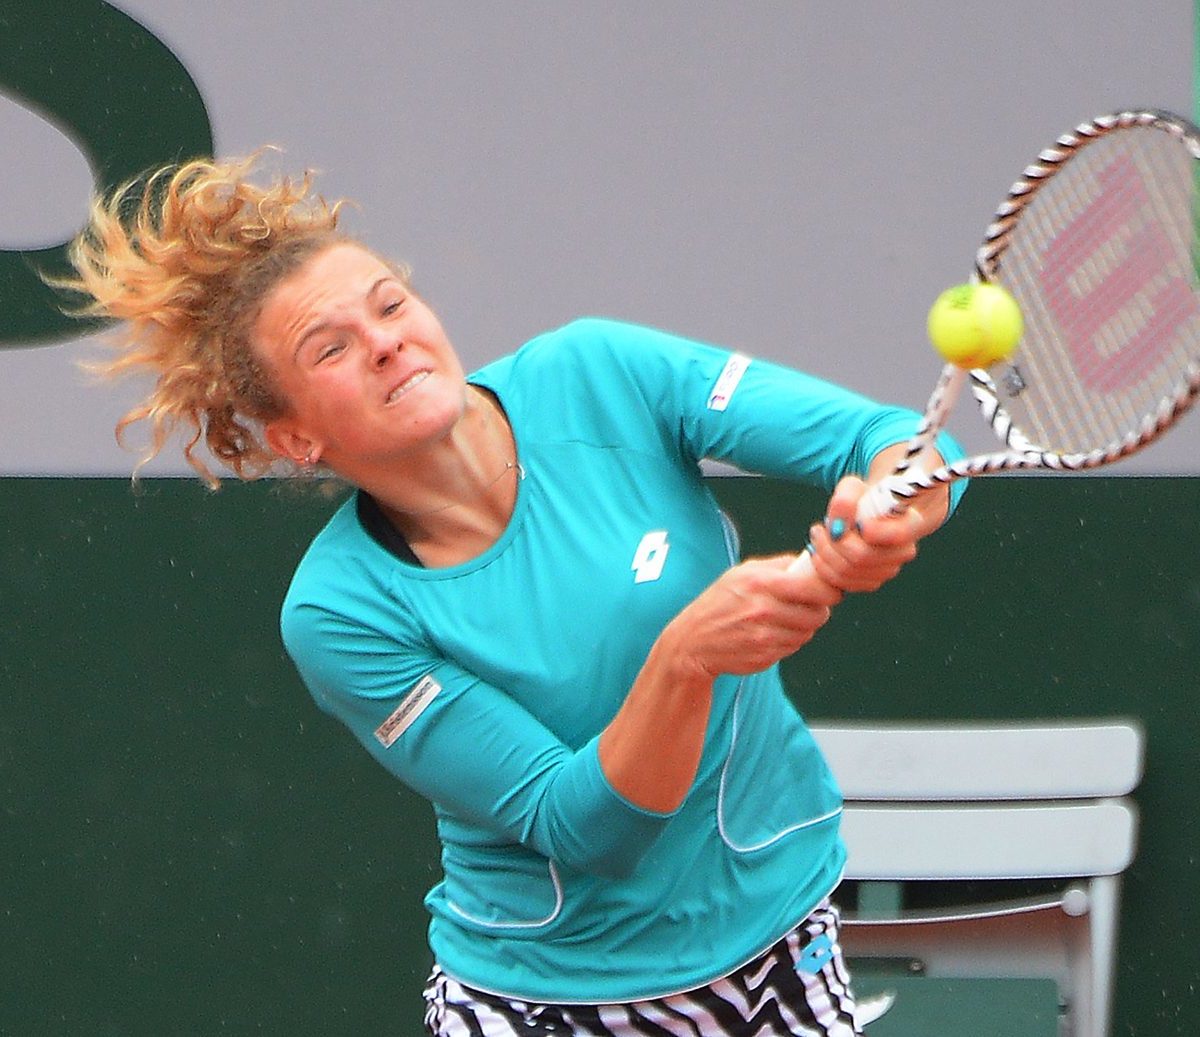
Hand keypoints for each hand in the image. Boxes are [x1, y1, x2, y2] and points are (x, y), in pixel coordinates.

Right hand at [663, 555, 843, 678]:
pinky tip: (771, 634)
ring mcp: (765, 637)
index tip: (830, 589)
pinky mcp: (766, 657)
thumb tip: (811, 561)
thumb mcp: (741, 573)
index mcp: (760, 583)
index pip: (815, 587)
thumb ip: (778, 565)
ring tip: (784, 619)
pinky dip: (789, 641)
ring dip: (803, 626)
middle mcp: (764, 610)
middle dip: (818, 609)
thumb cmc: (719, 602)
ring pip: (808, 632)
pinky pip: (794, 647)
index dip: (830, 589)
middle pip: (818, 613)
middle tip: (809, 605)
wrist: (693, 642)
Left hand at [805, 475, 922, 592]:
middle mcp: (903, 551)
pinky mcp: (871, 582)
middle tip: (819, 527)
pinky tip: (820, 550)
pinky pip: (843, 583)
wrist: (863, 516)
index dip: (875, 531)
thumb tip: (837, 525)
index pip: (899, 534)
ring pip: (849, 572)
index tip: (855, 522)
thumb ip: (845, 500)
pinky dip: (824, 567)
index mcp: (910, 523)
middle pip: (863, 556)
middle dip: (833, 542)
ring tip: (818, 534)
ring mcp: (888, 570)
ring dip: (824, 553)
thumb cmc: (860, 499)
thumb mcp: (852, 488)